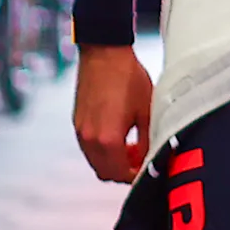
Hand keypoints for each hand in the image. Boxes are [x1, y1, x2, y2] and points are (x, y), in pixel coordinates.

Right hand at [72, 45, 154, 182]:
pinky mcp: (77, 122)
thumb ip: (148, 140)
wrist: (104, 53)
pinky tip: (120, 136)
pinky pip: (89, 148)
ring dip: (113, 161)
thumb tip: (152, 159)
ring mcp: (80, 131)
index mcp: (108, 139)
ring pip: (96, 162)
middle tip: (142, 161)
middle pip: (105, 173)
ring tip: (133, 147)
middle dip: (124, 172)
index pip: (120, 174)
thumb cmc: (128, 78)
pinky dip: (103, 150)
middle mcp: (89, 139)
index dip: (136, 176)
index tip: (148, 171)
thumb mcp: (147, 111)